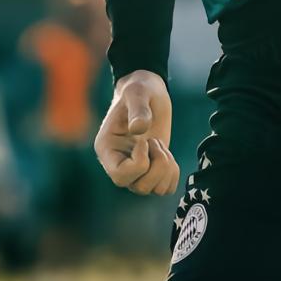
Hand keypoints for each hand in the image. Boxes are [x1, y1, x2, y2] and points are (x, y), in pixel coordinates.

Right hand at [93, 69, 179, 195]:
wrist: (149, 92)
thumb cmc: (138, 90)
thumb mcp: (137, 92)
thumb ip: (138, 109)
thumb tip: (139, 129)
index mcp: (107, 148)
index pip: (119, 176)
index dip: (139, 163)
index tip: (145, 140)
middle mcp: (118, 163)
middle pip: (138, 187)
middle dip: (156, 165)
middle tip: (154, 141)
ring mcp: (135, 170)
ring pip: (153, 190)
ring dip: (165, 169)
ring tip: (160, 146)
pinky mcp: (152, 170)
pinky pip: (166, 188)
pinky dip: (172, 175)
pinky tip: (168, 155)